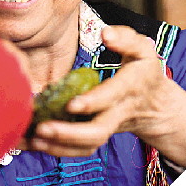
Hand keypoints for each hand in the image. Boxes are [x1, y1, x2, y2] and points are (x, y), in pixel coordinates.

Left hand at [21, 26, 185, 167]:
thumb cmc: (143, 70)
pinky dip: (56, 151)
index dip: (93, 102)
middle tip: (42, 129)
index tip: (71, 104)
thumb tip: (106, 34)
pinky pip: (78, 150)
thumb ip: (125, 38)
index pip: (111, 97)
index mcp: (129, 88)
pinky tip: (32, 144)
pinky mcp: (96, 136)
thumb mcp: (142, 49)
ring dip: (58, 147)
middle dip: (69, 134)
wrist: (154, 104)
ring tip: (31, 140)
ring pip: (87, 146)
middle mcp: (118, 113)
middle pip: (97, 132)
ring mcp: (107, 128)